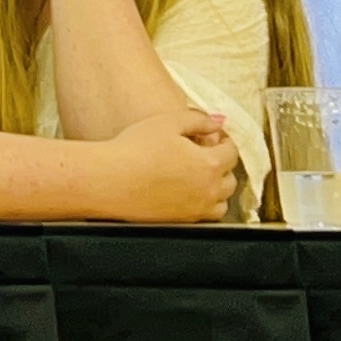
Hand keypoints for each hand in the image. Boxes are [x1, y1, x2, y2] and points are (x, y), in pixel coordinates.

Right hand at [95, 107, 237, 222]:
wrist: (108, 180)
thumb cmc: (135, 148)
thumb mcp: (168, 121)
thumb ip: (199, 120)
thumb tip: (218, 123)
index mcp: (209, 164)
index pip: (232, 153)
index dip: (226, 142)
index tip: (216, 137)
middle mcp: (207, 190)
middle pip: (230, 180)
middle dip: (223, 165)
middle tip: (207, 154)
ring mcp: (194, 209)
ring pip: (221, 203)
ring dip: (217, 189)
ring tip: (201, 177)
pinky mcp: (179, 221)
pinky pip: (203, 216)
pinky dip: (203, 204)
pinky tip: (186, 192)